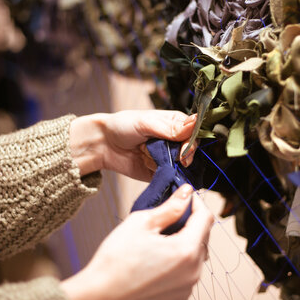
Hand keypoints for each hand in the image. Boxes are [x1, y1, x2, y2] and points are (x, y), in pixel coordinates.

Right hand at [60, 184, 212, 299]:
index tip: (185, 197)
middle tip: (168, 217)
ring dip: (185, 245)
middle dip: (190, 224)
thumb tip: (186, 192)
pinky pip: (186, 276)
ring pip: (196, 257)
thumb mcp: (141, 223)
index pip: (205, 218)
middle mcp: (193, 272)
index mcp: (186, 250)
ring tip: (160, 241)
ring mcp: (187, 289)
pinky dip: (178, 266)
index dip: (196, 203)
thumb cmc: (116, 259)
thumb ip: (170, 207)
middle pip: (203, 238)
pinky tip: (157, 262)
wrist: (99, 297)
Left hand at [69, 110, 197, 180]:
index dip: (191, 141)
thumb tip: (195, 122)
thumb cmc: (123, 126)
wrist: (104, 145)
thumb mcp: (146, 122)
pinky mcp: (161, 172)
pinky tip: (157, 172)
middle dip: (183, 156)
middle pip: (190, 151)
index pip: (193, 132)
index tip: (184, 149)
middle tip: (175, 159)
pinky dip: (166, 176)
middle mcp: (174, 140)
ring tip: (155, 161)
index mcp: (175, 123)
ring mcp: (168, 157)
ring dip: (172, 166)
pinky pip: (171, 177)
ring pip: (182, 166)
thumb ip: (171, 127)